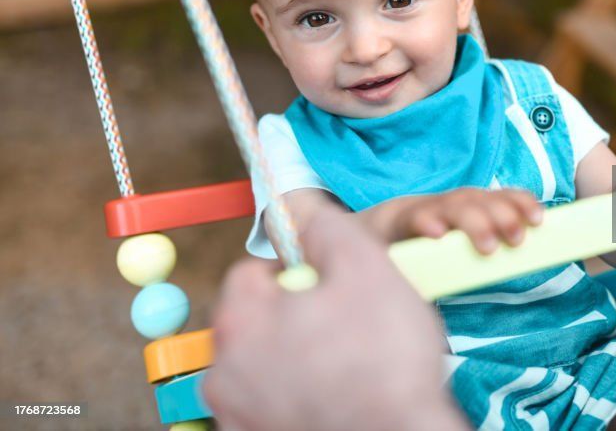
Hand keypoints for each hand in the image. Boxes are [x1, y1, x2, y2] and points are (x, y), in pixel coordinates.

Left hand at [203, 204, 465, 430]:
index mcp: (241, 322)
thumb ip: (326, 228)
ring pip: (263, 370)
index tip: (332, 287)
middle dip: (293, 319)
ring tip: (346, 368)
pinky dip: (298, 401)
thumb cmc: (385, 360)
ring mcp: (237, 418)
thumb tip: (304, 212)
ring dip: (295, 362)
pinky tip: (337, 400)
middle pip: (254, 324)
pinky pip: (272, 409)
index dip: (296, 271)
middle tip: (345, 327)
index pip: (250, 273)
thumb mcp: (366, 268)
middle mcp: (223, 376)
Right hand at [388, 188, 543, 253]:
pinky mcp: (406, 220)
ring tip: (487, 246)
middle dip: (504, 217)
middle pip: (485, 202)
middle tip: (517, 240)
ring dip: (475, 224)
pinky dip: (428, 224)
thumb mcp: (472, 240)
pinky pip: (418, 220)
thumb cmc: (443, 240)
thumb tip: (528, 259)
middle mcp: (460, 203)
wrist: (392, 227)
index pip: (505, 197)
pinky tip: (438, 235)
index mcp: (479, 204)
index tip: (538, 219)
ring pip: (457, 209)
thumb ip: (494, 245)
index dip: (523, 204)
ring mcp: (434, 209)